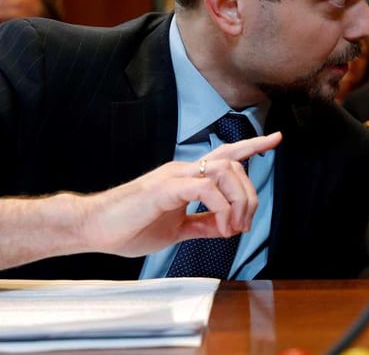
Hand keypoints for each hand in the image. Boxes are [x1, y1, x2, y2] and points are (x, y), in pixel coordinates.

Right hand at [79, 131, 280, 256]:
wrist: (93, 228)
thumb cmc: (128, 227)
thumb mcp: (176, 230)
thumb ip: (203, 225)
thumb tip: (228, 227)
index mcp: (187, 176)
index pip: (226, 154)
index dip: (252, 145)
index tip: (276, 138)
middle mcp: (184, 170)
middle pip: (234, 166)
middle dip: (250, 195)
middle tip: (243, 226)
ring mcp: (174, 176)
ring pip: (225, 172)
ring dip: (238, 202)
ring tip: (232, 228)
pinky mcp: (165, 188)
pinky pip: (205, 188)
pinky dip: (221, 207)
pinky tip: (220, 226)